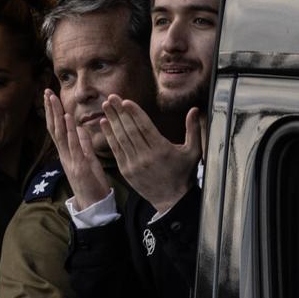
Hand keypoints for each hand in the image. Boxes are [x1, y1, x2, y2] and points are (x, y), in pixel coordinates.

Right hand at [45, 89, 109, 209]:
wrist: (93, 205)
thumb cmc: (92, 184)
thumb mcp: (89, 160)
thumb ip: (84, 144)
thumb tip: (81, 128)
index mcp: (66, 154)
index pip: (57, 130)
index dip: (52, 113)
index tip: (49, 97)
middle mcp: (65, 156)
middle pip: (54, 129)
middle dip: (50, 110)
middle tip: (46, 92)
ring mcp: (70, 161)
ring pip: (60, 135)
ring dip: (56, 116)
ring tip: (53, 99)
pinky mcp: (79, 166)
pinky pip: (73, 146)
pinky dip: (70, 131)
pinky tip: (67, 119)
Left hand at [101, 95, 200, 212]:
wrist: (172, 200)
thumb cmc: (184, 173)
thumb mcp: (193, 152)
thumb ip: (193, 129)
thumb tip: (194, 109)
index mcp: (162, 150)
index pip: (145, 127)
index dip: (134, 113)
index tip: (125, 101)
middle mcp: (146, 157)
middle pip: (129, 130)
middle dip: (119, 112)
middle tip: (111, 97)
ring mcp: (134, 165)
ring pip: (120, 139)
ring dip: (112, 121)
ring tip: (106, 106)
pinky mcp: (126, 171)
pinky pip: (115, 150)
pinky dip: (109, 136)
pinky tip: (104, 124)